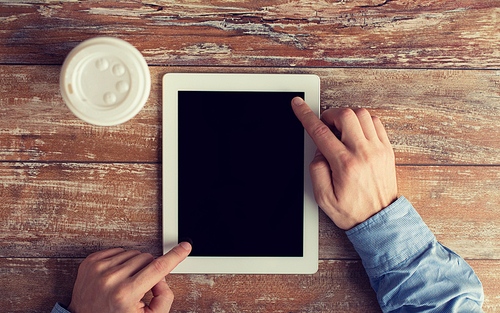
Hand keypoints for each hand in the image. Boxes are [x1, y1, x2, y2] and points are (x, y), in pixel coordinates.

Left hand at [67, 242, 191, 312]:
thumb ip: (164, 298)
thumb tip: (162, 277)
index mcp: (126, 294)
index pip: (158, 268)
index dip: (175, 256)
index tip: (185, 246)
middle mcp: (111, 279)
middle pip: (147, 258)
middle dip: (149, 269)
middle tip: (141, 286)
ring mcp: (98, 269)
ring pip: (133, 253)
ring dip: (135, 265)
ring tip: (126, 282)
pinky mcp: (90, 262)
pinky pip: (118, 251)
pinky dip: (121, 261)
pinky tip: (117, 276)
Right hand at [292, 97, 397, 229]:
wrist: (380, 220)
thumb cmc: (352, 211)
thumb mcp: (323, 198)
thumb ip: (316, 170)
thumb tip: (319, 151)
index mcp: (345, 165)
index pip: (321, 132)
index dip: (306, 115)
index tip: (298, 105)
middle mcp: (363, 153)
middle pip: (346, 115)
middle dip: (330, 115)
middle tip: (326, 127)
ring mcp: (378, 149)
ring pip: (362, 114)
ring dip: (347, 117)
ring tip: (341, 131)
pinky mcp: (387, 150)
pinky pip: (376, 122)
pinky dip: (363, 121)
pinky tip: (356, 133)